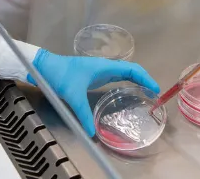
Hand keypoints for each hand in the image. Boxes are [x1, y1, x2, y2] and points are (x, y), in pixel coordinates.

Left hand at [27, 49, 159, 136]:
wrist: (44, 67)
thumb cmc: (60, 75)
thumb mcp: (72, 95)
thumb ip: (82, 114)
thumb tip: (92, 132)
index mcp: (104, 67)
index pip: (131, 69)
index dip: (145, 78)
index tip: (155, 90)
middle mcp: (104, 67)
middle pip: (130, 71)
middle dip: (144, 81)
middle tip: (153, 96)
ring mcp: (99, 71)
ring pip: (123, 74)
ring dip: (135, 82)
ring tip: (144, 95)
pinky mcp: (93, 76)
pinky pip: (115, 78)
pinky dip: (124, 84)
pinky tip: (125, 95)